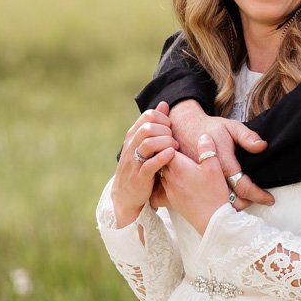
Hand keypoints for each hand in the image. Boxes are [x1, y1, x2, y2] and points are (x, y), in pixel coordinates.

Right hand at [114, 104, 177, 227]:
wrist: (126, 196)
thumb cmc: (139, 166)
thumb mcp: (144, 143)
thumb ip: (154, 124)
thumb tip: (164, 104)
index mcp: (133, 136)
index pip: (148, 116)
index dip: (164, 119)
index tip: (170, 129)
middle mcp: (131, 147)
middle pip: (148, 128)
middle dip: (166, 131)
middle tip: (174, 140)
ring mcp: (134, 162)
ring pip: (148, 143)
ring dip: (166, 142)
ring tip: (174, 147)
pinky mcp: (139, 178)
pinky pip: (150, 164)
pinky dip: (162, 157)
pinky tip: (172, 154)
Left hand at [159, 134, 231, 233]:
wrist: (211, 219)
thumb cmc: (213, 192)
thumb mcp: (214, 167)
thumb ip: (207, 149)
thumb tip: (203, 136)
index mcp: (178, 166)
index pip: (164, 147)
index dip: (167, 140)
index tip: (172, 136)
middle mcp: (168, 176)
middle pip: (159, 159)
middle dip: (163, 152)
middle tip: (170, 147)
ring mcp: (167, 189)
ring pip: (159, 172)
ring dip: (162, 166)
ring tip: (171, 162)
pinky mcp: (169, 200)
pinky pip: (158, 189)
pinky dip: (159, 183)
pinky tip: (164, 182)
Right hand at [168, 100, 272, 206]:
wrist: (182, 128)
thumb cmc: (211, 128)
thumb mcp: (231, 127)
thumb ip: (247, 136)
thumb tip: (262, 146)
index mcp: (223, 163)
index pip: (243, 187)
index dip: (258, 195)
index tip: (269, 199)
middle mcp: (211, 176)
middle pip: (232, 201)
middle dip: (247, 204)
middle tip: (258, 200)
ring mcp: (200, 181)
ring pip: (219, 203)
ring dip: (233, 205)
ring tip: (245, 201)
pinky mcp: (193, 183)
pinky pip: (209, 198)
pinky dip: (220, 203)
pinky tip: (228, 199)